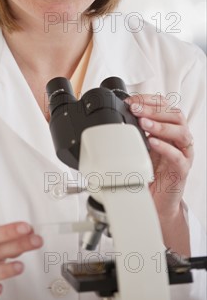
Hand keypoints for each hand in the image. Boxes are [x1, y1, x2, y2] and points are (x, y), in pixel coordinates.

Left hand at [126, 93, 193, 218]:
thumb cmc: (150, 170)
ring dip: (160, 125)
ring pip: (181, 133)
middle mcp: (179, 139)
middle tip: (135, 109)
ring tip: (143, 124)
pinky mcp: (181, 170)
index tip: (132, 101)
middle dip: (153, 109)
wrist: (155, 200)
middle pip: (175, 115)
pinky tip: (153, 143)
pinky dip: (165, 148)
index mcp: (170, 129)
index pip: (165, 106)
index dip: (149, 100)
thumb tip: (117, 114)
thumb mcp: (140, 145)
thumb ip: (134, 130)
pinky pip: (178, 157)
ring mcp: (183, 154)